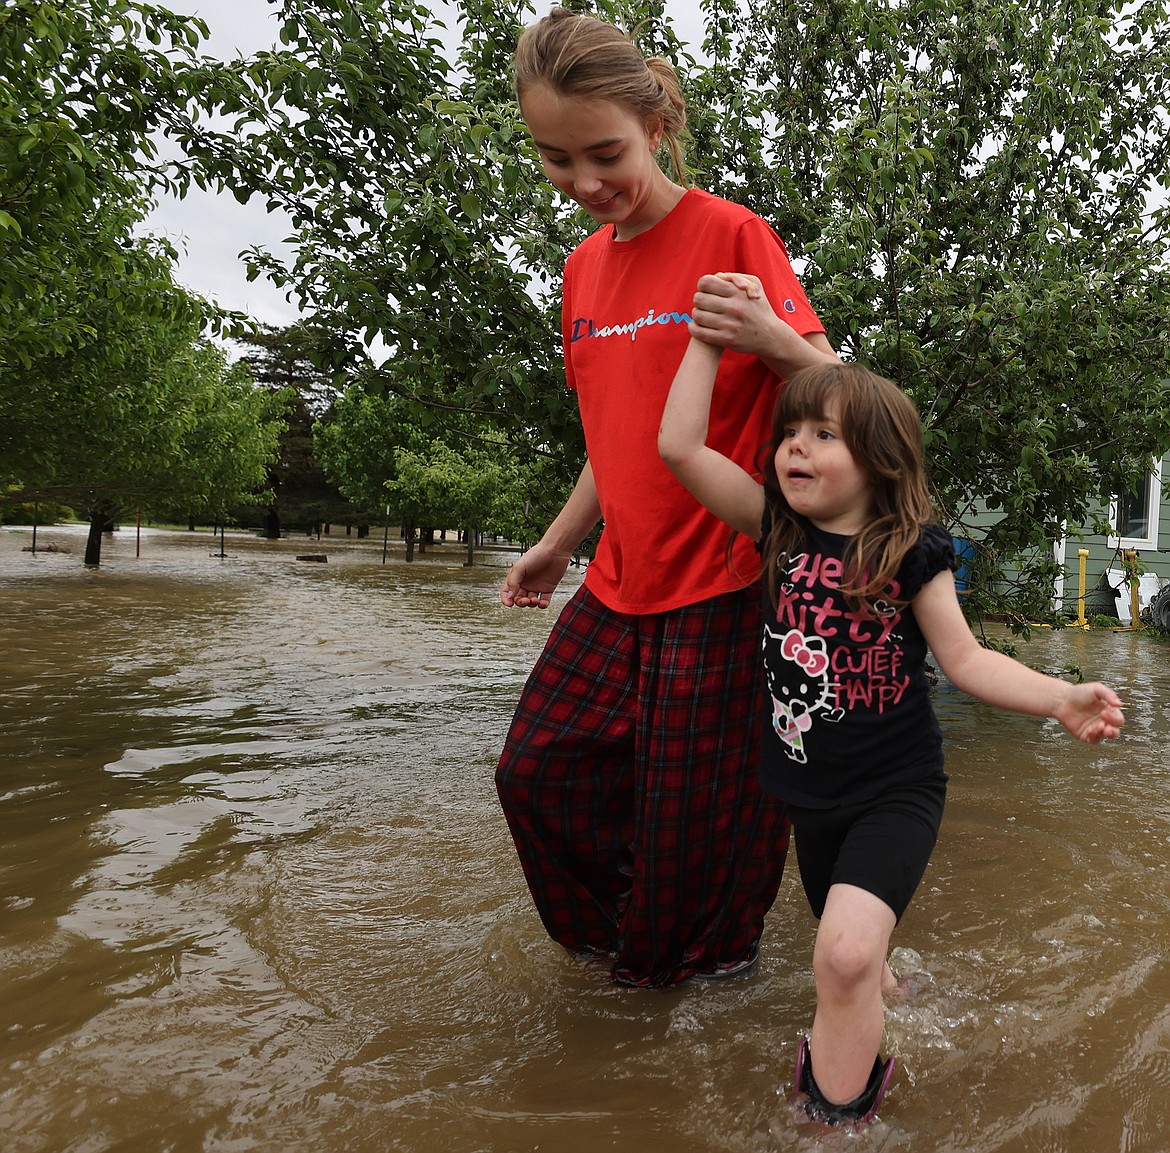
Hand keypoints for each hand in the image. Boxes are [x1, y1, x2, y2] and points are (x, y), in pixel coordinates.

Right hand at [499, 543, 572, 608]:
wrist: (555, 551)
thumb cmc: (536, 555)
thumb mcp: (519, 567)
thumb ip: (512, 582)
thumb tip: (509, 597)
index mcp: (517, 578)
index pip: (507, 592)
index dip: (506, 599)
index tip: (509, 604)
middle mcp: (526, 583)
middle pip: (519, 599)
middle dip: (521, 602)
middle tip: (525, 600)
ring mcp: (537, 586)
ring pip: (531, 602)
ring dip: (531, 604)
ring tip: (534, 599)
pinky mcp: (548, 589)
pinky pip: (544, 601)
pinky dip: (542, 605)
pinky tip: (541, 603)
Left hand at [689, 272, 806, 361]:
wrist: (770, 335)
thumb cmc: (758, 307)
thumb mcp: (754, 285)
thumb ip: (734, 277)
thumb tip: (717, 277)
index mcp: (738, 292)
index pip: (706, 282)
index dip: (703, 285)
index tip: (706, 290)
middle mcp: (734, 307)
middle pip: (699, 299)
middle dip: (699, 300)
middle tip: (703, 303)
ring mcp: (730, 325)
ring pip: (697, 315)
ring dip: (697, 314)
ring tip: (702, 314)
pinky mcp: (726, 339)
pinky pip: (699, 332)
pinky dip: (693, 328)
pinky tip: (696, 326)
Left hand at [1055, 682, 1124, 743]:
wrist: (1061, 700)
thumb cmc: (1079, 693)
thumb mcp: (1096, 689)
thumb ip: (1109, 694)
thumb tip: (1120, 704)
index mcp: (1109, 711)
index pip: (1118, 719)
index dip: (1114, 718)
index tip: (1104, 712)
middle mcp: (1104, 721)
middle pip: (1115, 730)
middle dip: (1113, 730)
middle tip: (1103, 724)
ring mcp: (1095, 728)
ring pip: (1106, 737)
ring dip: (1104, 734)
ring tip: (1098, 727)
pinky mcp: (1086, 735)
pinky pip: (1093, 740)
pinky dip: (1094, 737)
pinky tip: (1089, 730)